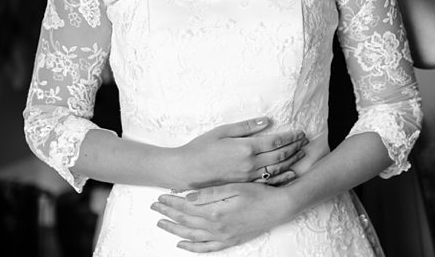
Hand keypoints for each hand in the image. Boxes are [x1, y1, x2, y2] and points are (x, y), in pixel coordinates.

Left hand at [151, 183, 293, 251]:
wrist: (279, 208)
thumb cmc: (260, 194)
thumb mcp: (235, 187)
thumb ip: (210, 193)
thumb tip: (188, 196)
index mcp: (216, 212)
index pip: (186, 207)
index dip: (171, 202)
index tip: (160, 196)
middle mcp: (216, 227)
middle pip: (185, 221)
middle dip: (168, 214)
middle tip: (154, 207)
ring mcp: (222, 236)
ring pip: (191, 235)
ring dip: (174, 229)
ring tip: (161, 224)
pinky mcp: (229, 241)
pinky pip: (206, 248)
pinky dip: (192, 247)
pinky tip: (182, 243)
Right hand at [173, 117, 307, 189]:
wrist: (185, 171)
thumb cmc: (202, 147)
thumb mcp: (223, 131)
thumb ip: (247, 126)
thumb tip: (267, 120)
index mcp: (246, 147)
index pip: (276, 142)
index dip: (291, 137)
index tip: (300, 132)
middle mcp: (249, 164)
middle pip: (280, 156)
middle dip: (295, 147)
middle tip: (305, 141)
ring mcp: (247, 177)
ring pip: (276, 169)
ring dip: (292, 161)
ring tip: (302, 154)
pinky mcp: (243, 186)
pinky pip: (267, 183)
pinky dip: (281, 178)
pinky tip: (290, 174)